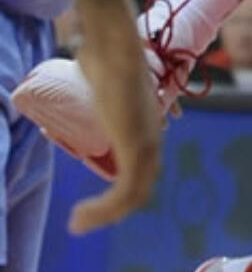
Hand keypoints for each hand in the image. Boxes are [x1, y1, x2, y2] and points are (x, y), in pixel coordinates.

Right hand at [69, 13, 160, 233]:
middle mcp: (153, 141)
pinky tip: (81, 218)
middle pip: (139, 190)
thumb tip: (84, 60)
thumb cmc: (106, 58)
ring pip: (131, 197)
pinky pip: (124, 194)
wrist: (115, 49)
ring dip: (103, 215)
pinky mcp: (136, 150)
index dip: (122, 192)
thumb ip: (98, 81)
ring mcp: (147, 146)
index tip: (96, 203)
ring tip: (78, 222)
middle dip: (111, 210)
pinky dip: (103, 211)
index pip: (142, 172)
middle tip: (83, 218)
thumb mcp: (102, 83)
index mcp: (149, 129)